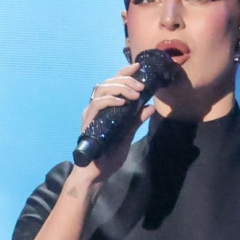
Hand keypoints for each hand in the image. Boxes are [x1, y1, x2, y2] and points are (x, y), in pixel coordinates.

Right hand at [72, 62, 155, 185]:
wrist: (97, 173)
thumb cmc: (109, 156)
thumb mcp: (128, 135)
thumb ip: (137, 121)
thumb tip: (150, 108)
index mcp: (105, 108)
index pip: (113, 83)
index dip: (125, 73)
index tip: (138, 66)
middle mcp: (96, 107)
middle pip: (108, 82)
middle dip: (126, 80)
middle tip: (141, 87)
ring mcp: (91, 113)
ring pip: (102, 90)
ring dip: (120, 88)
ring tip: (135, 94)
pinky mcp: (88, 121)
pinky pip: (97, 104)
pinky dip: (110, 100)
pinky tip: (122, 102)